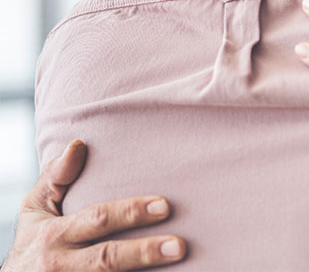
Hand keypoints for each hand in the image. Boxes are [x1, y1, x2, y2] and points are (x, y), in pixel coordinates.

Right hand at [3, 140, 185, 270]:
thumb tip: (79, 144)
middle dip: (144, 251)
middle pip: (107, 258)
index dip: (131, 212)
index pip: (98, 220)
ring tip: (175, 260)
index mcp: (54, 235)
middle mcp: (61, 265)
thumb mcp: (35, 208)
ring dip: (144, 271)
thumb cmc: (34, 240)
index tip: (165, 204)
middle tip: (179, 245)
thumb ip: (56, 177)